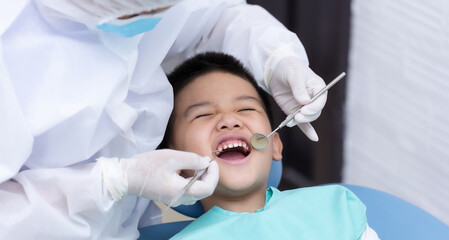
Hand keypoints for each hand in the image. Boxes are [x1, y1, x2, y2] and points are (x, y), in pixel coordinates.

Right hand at [97, 149, 218, 205]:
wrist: (126, 176)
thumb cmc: (147, 165)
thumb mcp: (172, 157)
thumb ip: (192, 160)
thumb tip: (206, 163)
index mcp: (181, 191)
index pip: (208, 188)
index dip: (213, 174)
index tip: (210, 161)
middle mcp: (179, 199)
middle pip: (204, 191)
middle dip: (208, 175)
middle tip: (205, 160)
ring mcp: (174, 199)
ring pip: (196, 192)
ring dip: (201, 178)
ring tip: (197, 164)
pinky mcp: (170, 196)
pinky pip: (188, 191)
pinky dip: (192, 181)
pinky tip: (187, 169)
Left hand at [267, 56, 326, 141]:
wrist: (277, 69)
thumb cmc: (289, 68)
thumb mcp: (294, 74)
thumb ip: (298, 87)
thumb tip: (305, 101)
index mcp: (318, 87)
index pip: (320, 101)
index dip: (313, 107)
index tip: (304, 109)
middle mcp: (313, 98)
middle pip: (315, 112)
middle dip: (306, 116)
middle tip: (297, 116)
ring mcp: (304, 105)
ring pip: (307, 118)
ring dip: (301, 121)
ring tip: (292, 119)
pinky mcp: (295, 110)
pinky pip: (303, 122)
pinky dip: (307, 130)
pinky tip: (313, 137)